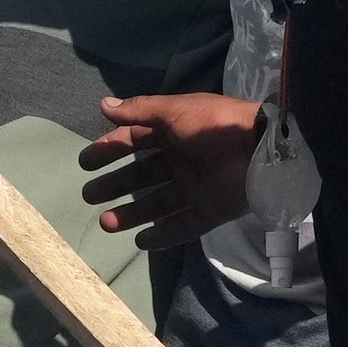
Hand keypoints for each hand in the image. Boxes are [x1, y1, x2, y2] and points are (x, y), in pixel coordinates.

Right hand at [80, 91, 263, 244]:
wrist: (260, 150)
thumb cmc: (213, 126)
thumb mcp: (174, 111)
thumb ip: (139, 110)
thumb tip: (103, 105)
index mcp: (174, 133)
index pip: (134, 142)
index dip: (110, 150)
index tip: (86, 163)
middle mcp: (182, 161)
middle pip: (142, 175)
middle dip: (115, 185)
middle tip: (90, 195)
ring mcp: (196, 188)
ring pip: (157, 204)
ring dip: (131, 214)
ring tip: (106, 223)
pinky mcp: (210, 212)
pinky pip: (183, 227)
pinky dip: (163, 235)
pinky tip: (141, 241)